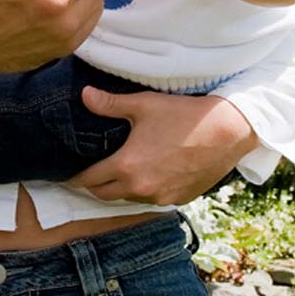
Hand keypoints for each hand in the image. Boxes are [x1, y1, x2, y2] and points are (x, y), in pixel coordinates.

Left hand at [68, 87, 258, 204]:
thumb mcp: (144, 105)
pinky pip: (153, 199)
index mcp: (126, 166)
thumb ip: (110, 104)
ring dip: (121, 188)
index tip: (68, 175)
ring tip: (121, 172)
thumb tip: (85, 96)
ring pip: (129, 198)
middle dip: (95, 185)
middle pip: (104, 195)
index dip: (75, 178)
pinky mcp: (179, 199)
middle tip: (91, 173)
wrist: (226, 132)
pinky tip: (150, 174)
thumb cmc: (183, 115)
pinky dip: (146, 190)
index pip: (89, 180)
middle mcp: (140, 188)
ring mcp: (161, 197)